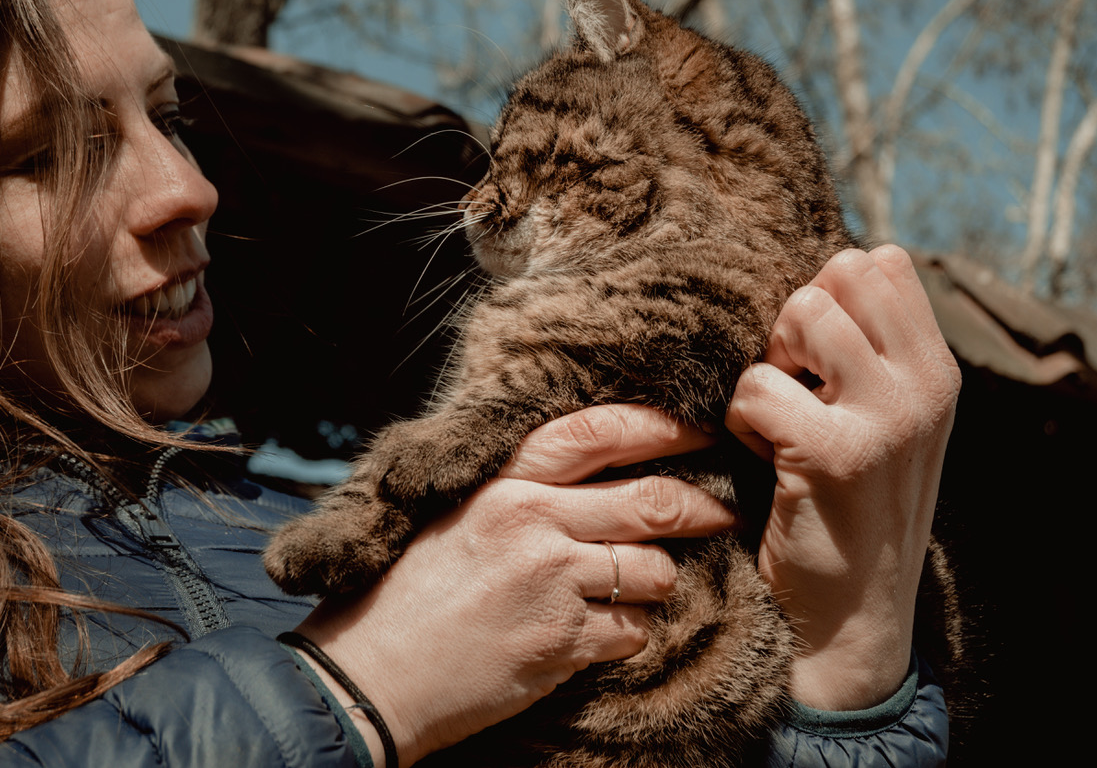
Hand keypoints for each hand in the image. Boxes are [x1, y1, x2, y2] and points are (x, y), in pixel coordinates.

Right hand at [295, 405, 734, 765]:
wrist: (373, 671)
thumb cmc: (407, 593)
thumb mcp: (454, 517)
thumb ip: (518, 491)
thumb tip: (591, 476)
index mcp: (503, 484)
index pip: (597, 433)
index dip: (660, 426)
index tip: (699, 427)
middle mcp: (532, 522)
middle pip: (651, 502)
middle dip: (702, 507)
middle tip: (723, 511)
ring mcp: (551, 583)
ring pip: (654, 572)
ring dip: (657, 583)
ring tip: (633, 590)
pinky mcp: (561, 642)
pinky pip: (634, 631)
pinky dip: (628, 635)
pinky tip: (597, 635)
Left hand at [725, 246, 959, 709]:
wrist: (853, 613)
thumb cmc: (849, 507)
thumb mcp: (882, 422)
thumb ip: (865, 351)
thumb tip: (820, 275)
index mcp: (935, 371)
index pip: (881, 263)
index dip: (827, 296)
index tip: (816, 360)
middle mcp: (922, 386)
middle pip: (839, 274)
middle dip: (793, 323)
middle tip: (793, 388)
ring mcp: (885, 416)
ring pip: (802, 314)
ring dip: (769, 366)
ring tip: (780, 422)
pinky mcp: (833, 452)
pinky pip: (756, 386)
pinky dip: (742, 422)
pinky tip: (765, 461)